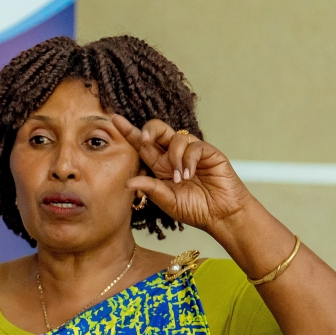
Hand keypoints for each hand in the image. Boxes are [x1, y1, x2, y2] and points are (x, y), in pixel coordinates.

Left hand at [113, 116, 253, 234]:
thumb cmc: (195, 209)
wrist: (221, 214)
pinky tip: (190, 174)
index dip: (129, 131)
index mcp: (160, 166)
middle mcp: (174, 155)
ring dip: (174, 158)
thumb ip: (150, 189)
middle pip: (158, 130)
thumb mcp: (167, 201)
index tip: (114, 119)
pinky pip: (193, 146)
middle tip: (144, 139)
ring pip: (175, 137)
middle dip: (149, 130)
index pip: (143, 145)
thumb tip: (128, 182)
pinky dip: (189, 160)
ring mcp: (191, 152)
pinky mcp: (208, 152)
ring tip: (180, 178)